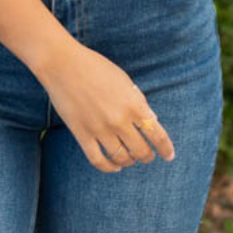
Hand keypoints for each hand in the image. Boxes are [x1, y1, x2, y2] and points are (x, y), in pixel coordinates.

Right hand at [39, 44, 174, 172]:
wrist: (63, 65)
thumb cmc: (96, 68)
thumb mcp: (125, 80)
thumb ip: (139, 102)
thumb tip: (152, 121)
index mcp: (134, 105)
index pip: (157, 134)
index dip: (166, 149)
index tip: (169, 156)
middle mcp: (119, 120)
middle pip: (141, 150)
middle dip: (148, 156)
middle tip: (148, 156)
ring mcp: (100, 129)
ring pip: (122, 158)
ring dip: (130, 161)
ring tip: (131, 159)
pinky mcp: (82, 135)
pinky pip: (98, 160)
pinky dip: (109, 167)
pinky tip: (115, 166)